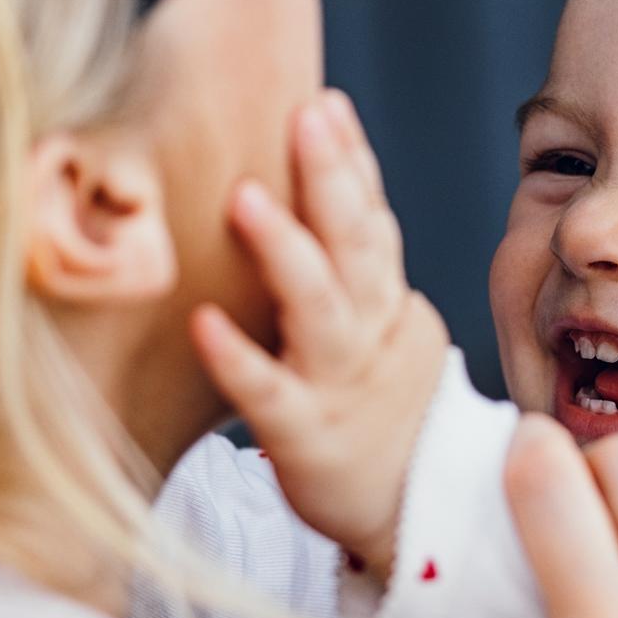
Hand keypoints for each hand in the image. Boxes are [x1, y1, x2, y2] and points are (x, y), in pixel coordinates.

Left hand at [189, 90, 450, 576]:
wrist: (416, 513)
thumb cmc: (377, 409)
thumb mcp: (380, 327)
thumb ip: (348, 265)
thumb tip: (318, 185)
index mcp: (384, 301)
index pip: (371, 218)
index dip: (351, 162)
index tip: (325, 104)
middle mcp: (368, 331)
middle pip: (357, 244)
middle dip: (332, 176)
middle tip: (305, 115)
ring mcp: (338, 382)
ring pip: (320, 307)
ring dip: (284, 249)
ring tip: (245, 196)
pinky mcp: (305, 436)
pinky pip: (269, 393)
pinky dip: (237, 357)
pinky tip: (201, 323)